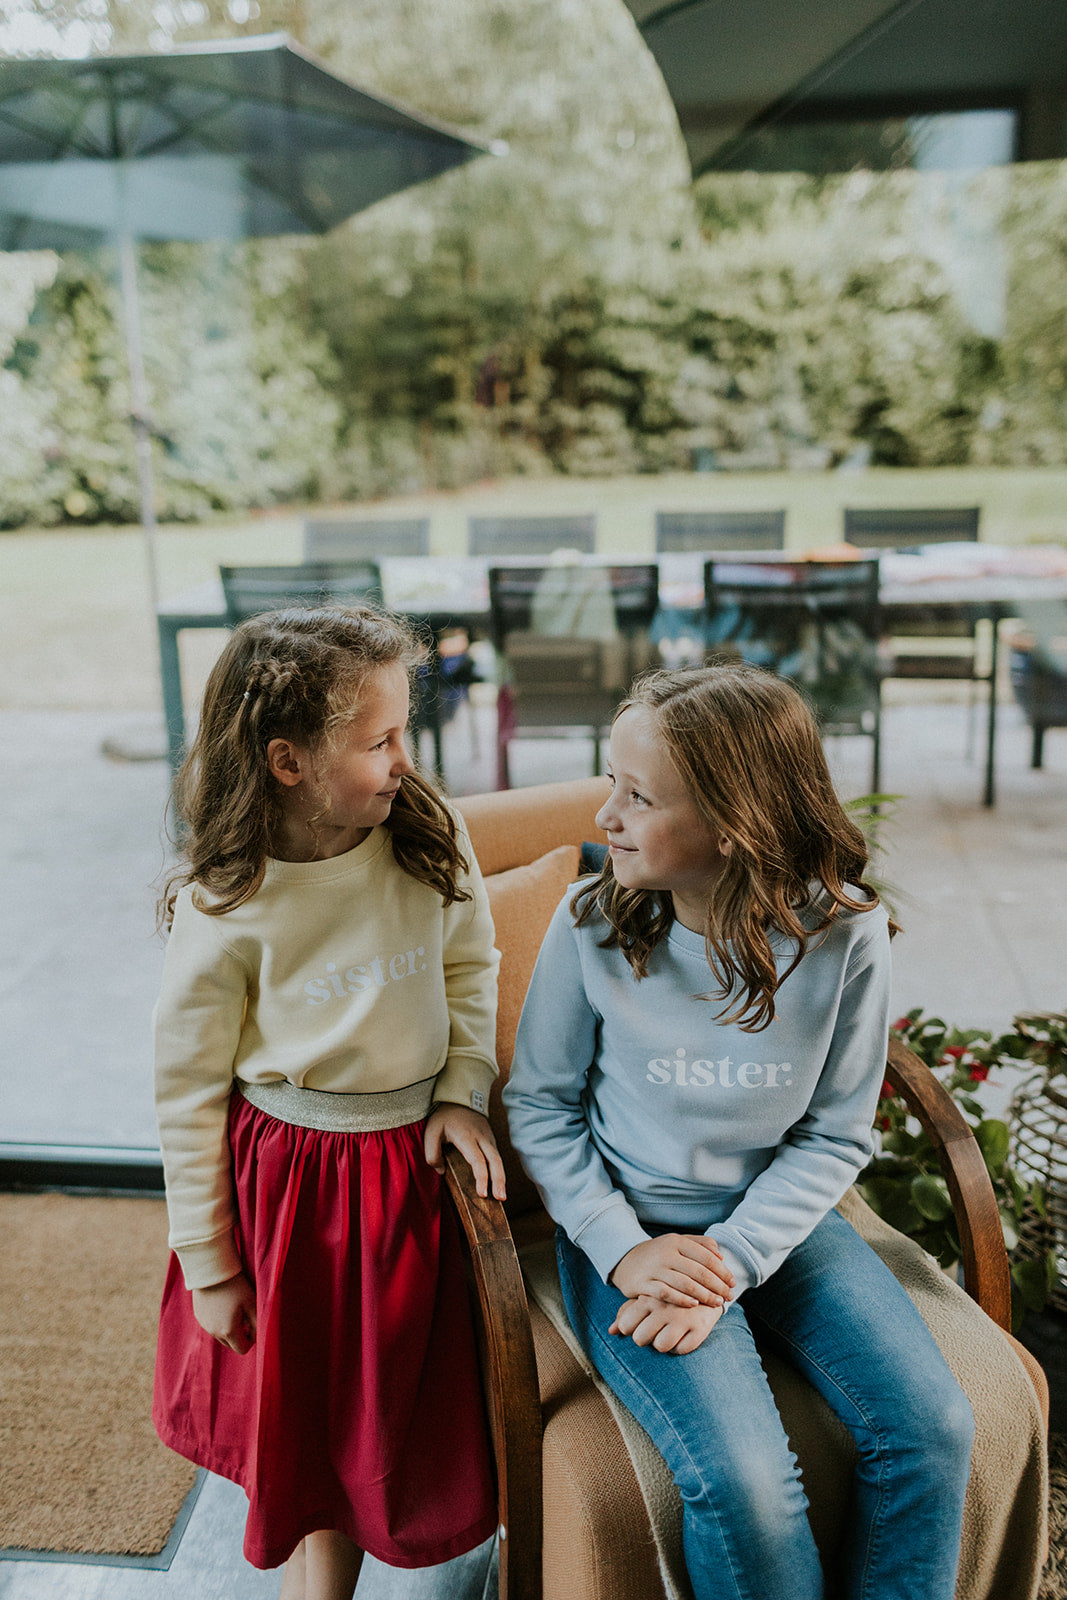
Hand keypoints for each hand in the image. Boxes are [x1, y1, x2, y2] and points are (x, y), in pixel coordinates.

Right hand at [192, 1271, 256, 1354]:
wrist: (212, 1270)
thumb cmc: (236, 1285)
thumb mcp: (252, 1303)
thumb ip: (257, 1323)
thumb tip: (258, 1336)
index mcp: (228, 1331)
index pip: (242, 1349)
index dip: (252, 1339)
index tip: (253, 1324)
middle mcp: (214, 1332)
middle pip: (231, 1344)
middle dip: (240, 1335)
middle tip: (245, 1316)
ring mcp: (204, 1325)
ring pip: (220, 1335)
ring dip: (228, 1328)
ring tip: (234, 1308)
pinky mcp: (198, 1316)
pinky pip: (211, 1325)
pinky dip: (218, 1320)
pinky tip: (223, 1303)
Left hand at [424, 1104, 506, 1200]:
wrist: (460, 1097)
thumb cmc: (444, 1116)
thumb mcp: (431, 1132)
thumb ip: (432, 1153)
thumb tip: (441, 1171)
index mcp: (467, 1137)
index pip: (478, 1160)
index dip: (481, 1178)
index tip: (482, 1194)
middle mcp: (481, 1138)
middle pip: (495, 1161)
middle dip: (499, 1181)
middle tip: (500, 1199)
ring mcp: (488, 1138)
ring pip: (498, 1159)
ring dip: (501, 1178)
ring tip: (501, 1196)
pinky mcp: (490, 1139)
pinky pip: (496, 1157)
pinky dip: (499, 1171)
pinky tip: (498, 1183)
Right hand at [610, 1234, 733, 1307]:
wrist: (625, 1260)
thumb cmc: (658, 1253)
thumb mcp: (677, 1242)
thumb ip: (700, 1244)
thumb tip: (720, 1255)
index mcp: (676, 1242)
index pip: (706, 1257)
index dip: (722, 1271)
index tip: (733, 1283)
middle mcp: (666, 1253)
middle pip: (698, 1272)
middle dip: (718, 1286)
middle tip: (729, 1297)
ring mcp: (654, 1269)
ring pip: (685, 1284)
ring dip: (705, 1295)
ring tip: (717, 1303)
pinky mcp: (643, 1284)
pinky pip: (666, 1294)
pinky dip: (682, 1300)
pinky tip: (694, 1305)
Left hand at [610, 1293, 723, 1354]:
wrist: (708, 1284)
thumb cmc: (670, 1294)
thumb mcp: (648, 1297)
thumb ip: (626, 1312)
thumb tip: (610, 1331)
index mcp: (648, 1297)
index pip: (626, 1325)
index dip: (631, 1330)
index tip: (640, 1324)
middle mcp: (664, 1307)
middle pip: (640, 1339)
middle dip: (646, 1338)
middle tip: (655, 1330)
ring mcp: (683, 1317)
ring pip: (661, 1346)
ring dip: (663, 1343)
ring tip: (669, 1332)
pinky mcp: (700, 1327)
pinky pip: (682, 1349)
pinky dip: (681, 1346)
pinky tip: (683, 1334)